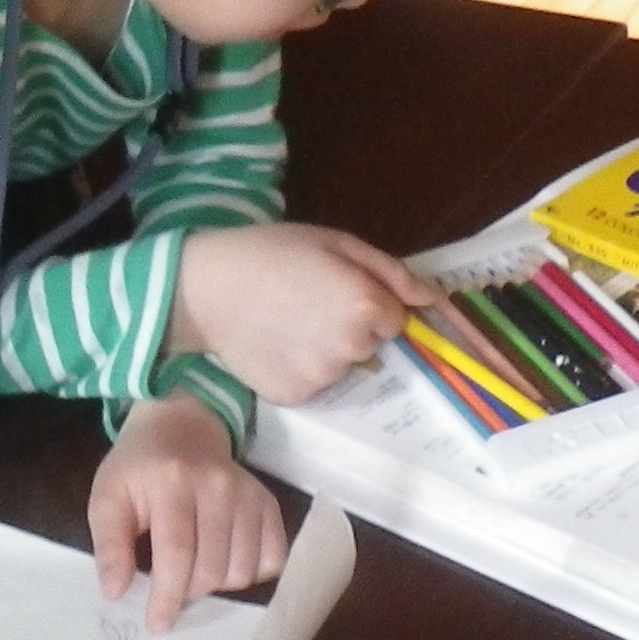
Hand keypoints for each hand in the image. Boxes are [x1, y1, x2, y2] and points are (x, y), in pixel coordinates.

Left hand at [89, 394, 288, 633]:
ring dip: (217, 585)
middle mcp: (218, 486)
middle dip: (188, 593)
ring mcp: (249, 494)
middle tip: (170, 591)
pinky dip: (250, 572)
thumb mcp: (107, 498)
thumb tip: (116, 593)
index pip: (177, 553)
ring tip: (194, 571)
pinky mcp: (268, 502)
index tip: (157, 624)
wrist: (181, 429)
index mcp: (172, 482)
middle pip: (212, 567)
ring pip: (243, 569)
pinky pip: (272, 558)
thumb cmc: (138, 469)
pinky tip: (225, 561)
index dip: (168, 596)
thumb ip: (110, 545)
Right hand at [169, 222, 436, 402]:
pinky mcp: (296, 396)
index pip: (396, 319)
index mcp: (367, 306)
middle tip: (309, 304)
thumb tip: (434, 300)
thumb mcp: (336, 242)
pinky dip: (301, 369)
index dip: (370, 302)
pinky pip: (315, 384)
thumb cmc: (272, 253)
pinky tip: (276, 345)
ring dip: (326, 350)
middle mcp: (351, 348)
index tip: (336, 290)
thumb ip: (391, 273)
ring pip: (343, 366)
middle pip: (371, 345)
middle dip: (351, 327)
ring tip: (287, 323)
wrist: (204, 288)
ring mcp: (323, 377)